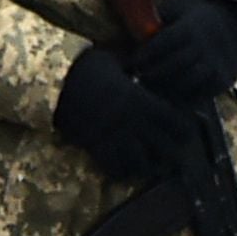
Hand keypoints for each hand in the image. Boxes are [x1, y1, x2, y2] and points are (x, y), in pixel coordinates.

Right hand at [51, 42, 197, 190]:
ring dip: (146, 166)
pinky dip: (121, 171)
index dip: (182, 129)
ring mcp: (115, 139)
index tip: (181, 130)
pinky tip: (121, 165)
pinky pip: (115, 170)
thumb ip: (135, 73)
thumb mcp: (117, 64)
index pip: (178, 124)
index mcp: (142, 102)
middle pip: (167, 151)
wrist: (54, 81)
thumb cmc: (87, 66)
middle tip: (168, 152)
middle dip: (170, 154)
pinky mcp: (96, 149)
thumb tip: (144, 69)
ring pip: (142, 165)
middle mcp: (134, 124)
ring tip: (145, 162)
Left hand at [131, 0, 236, 103]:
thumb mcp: (172, 12)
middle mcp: (206, 45)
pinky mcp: (222, 81)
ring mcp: (216, 64)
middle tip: (137, 78)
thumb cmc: (185, 21)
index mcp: (191, 26)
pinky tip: (166, 99)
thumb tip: (124, 30)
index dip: (148, 53)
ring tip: (149, 90)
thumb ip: (152, 20)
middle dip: (154, 74)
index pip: (167, 41)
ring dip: (166, 88)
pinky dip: (182, 100)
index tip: (133, 63)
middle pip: (177, 64)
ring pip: (189, 81)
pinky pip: (201, 95)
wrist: (228, 30)